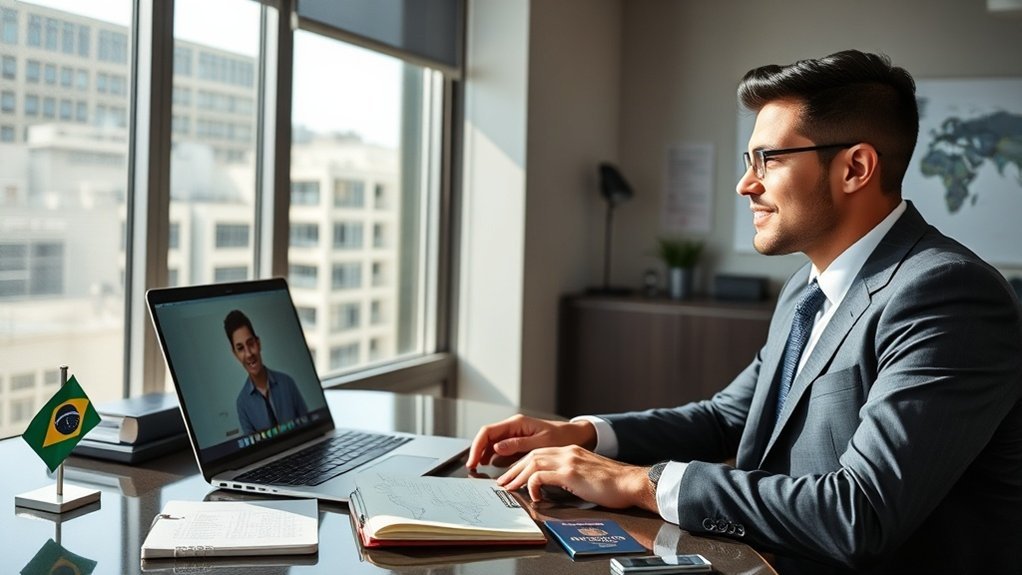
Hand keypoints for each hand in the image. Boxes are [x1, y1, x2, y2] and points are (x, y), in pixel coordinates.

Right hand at [466, 414, 596, 468]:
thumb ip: (518, 445)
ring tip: (478, 468)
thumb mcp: (541, 442)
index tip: (473, 461)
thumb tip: (497, 448)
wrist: (576, 436)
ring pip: (491, 443)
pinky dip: (493, 457)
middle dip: (477, 452)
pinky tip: (491, 466)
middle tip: (472, 468)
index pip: (488, 432)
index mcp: (517, 423)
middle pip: (487, 437)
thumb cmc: (562, 437)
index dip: (477, 446)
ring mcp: (514, 434)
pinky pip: (500, 449)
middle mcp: (513, 427)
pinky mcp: (518, 443)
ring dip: (483, 455)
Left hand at [497, 445, 657, 511]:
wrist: (630, 482)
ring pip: (533, 463)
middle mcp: (567, 451)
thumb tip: (553, 486)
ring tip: (510, 489)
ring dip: (518, 476)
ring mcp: (568, 460)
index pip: (539, 453)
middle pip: (532, 455)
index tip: (513, 476)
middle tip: (503, 482)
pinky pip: (541, 476)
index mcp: (571, 451)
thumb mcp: (587, 474)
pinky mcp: (570, 473)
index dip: (523, 464)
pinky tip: (535, 496)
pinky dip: (533, 485)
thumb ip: (570, 475)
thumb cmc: (613, 484)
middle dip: (514, 469)